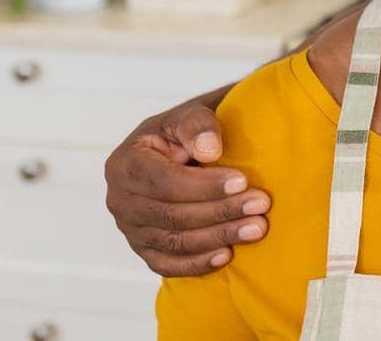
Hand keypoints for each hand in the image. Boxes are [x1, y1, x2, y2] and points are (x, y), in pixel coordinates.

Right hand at [103, 100, 270, 276]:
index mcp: (125, 164)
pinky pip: (167, 264)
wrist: (183, 151)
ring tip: (256, 228)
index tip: (242, 181)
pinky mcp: (144, 249)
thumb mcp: (190, 116)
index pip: (164, 182)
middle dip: (220, 211)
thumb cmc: (186, 133)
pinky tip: (226, 256)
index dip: (204, 185)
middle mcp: (120, 200)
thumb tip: (210, 149)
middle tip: (260, 206)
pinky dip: (196, 263)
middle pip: (171, 215)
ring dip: (217, 237)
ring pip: (173, 242)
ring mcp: (130, 229)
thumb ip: (198, 125)